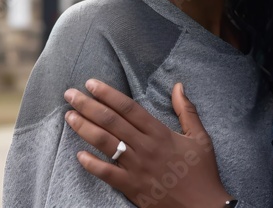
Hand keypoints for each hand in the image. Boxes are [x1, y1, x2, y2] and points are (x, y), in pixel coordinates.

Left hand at [64, 79, 231, 207]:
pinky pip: (107, 174)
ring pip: (105, 143)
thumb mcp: (200, 138)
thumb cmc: (202, 173)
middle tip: (70, 94)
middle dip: (88, 105)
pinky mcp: (132, 188)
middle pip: (111, 121)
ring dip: (84, 128)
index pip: (128, 108)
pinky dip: (91, 164)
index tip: (91, 83)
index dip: (108, 94)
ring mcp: (137, 168)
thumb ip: (186, 110)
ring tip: (70, 116)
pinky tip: (78, 154)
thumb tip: (178, 85)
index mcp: (160, 133)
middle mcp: (146, 148)